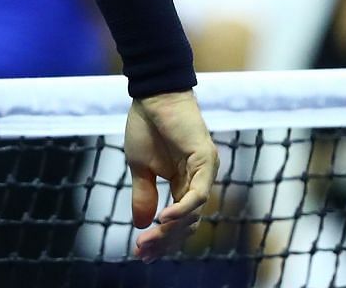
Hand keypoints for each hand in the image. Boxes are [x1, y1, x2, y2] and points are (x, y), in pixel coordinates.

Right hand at [124, 90, 217, 262]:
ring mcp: (205, 172)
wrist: (152, 93)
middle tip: (142, 252)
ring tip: (148, 240)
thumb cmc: (146, 124)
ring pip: (194, 213)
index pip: (178, 220)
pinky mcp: (206, 160)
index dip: (161, 238)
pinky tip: (163, 219)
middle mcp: (199, 181)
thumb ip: (144, 194)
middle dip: (164, 241)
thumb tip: (141, 224)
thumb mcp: (140, 166)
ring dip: (171, 230)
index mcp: (184, 182)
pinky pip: (198, 194)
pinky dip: (182, 209)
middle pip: (188, 223)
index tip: (140, 252)